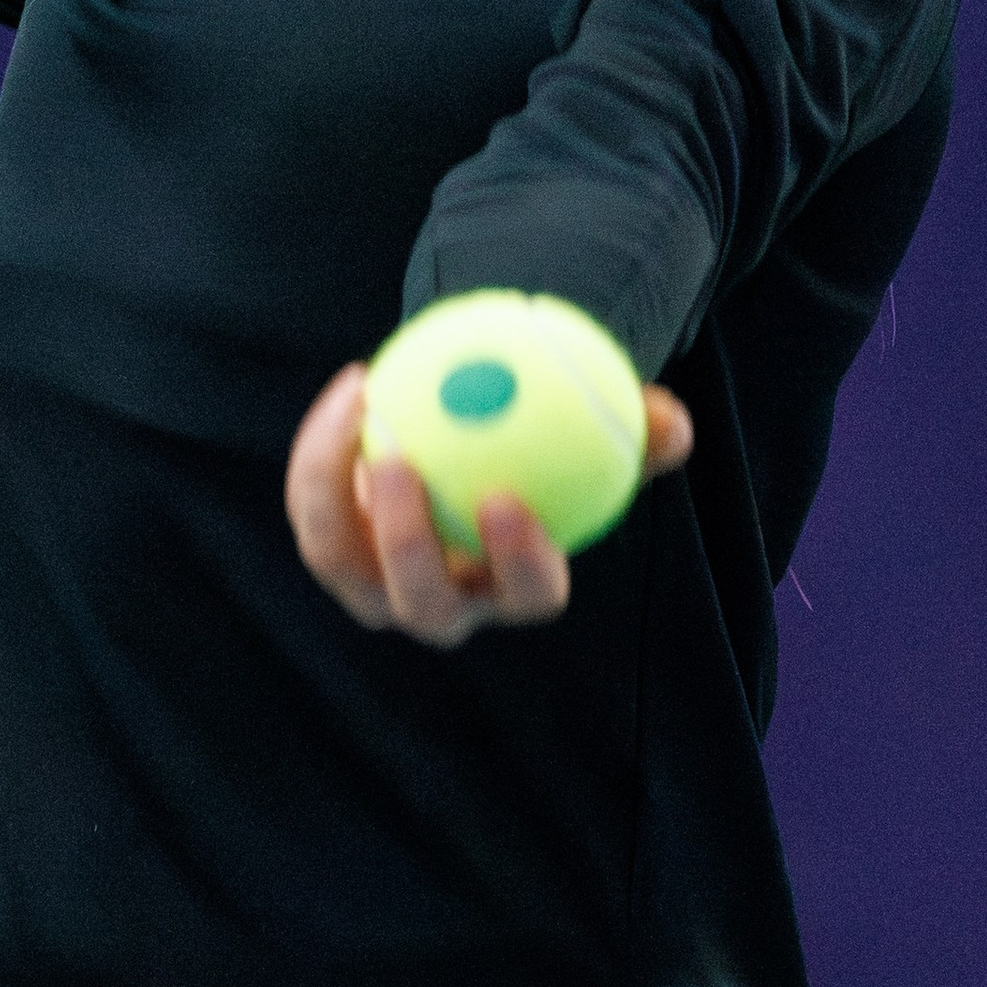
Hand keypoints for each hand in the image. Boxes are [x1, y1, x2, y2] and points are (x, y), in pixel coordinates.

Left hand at [284, 361, 693, 647]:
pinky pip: (315, 504)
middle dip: (409, 548)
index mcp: (514, 589)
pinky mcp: (331, 547)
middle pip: (424, 605)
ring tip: (362, 412)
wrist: (468, 449)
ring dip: (340, 493)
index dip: (521, 564)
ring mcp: (376, 587)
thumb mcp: (597, 430)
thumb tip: (671, 423)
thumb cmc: (545, 445)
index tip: (509, 500)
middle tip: (403, 461)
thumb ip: (637, 429)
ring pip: (343, 563)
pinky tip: (357, 380)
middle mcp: (444, 605)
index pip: (528, 596)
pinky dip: (325, 447)